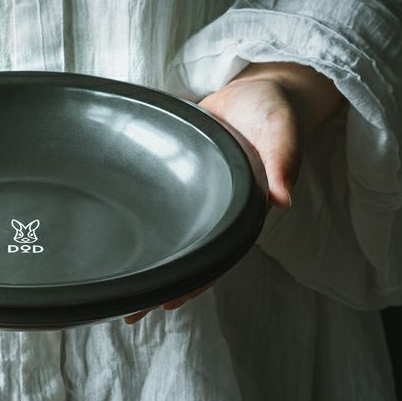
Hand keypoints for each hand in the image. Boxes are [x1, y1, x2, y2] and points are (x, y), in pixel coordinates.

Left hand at [123, 61, 343, 324]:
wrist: (258, 90)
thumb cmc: (274, 110)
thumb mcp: (281, 130)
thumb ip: (284, 160)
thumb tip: (282, 198)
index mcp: (242, 210)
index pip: (217, 257)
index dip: (193, 283)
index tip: (164, 304)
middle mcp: (218, 210)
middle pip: (190, 258)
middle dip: (161, 285)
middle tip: (125, 310)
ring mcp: (199, 197)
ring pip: (174, 239)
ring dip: (151, 262)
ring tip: (118, 288)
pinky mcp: (181, 178)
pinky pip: (164, 211)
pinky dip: (148, 228)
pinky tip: (124, 241)